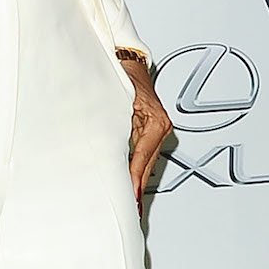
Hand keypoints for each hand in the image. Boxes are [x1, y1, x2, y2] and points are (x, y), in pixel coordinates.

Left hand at [121, 54, 171, 214]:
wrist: (127, 58)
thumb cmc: (122, 74)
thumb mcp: (117, 104)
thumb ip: (114, 132)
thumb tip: (106, 158)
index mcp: (156, 122)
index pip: (141, 160)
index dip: (133, 182)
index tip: (129, 200)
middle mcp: (161, 126)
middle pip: (147, 166)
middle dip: (136, 188)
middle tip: (128, 210)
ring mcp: (158, 128)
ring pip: (147, 163)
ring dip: (136, 180)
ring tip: (129, 203)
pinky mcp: (151, 128)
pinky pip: (144, 155)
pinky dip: (137, 168)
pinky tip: (130, 182)